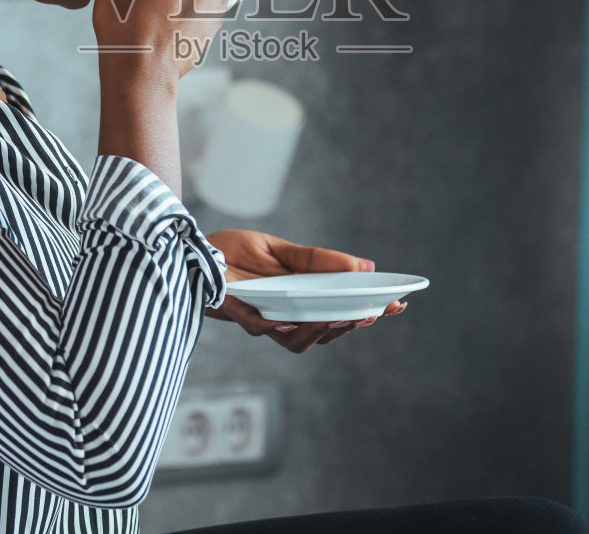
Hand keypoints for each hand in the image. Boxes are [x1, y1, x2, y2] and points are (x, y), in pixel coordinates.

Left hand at [202, 229, 406, 353]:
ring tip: (338, 318)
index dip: (368, 313)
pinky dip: (277, 323)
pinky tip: (292, 318)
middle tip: (370, 314)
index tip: (399, 305)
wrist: (190, 250)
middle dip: (348, 325)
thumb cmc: (234, 252)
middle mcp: (281, 316)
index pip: (339, 313)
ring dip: (317, 330)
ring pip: (295, 339)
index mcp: (298, 300)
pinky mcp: (234, 312)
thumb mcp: (281, 249)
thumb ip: (317, 261)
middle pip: (322, 333)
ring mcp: (259, 318)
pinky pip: (258, 325)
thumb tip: (364, 267)